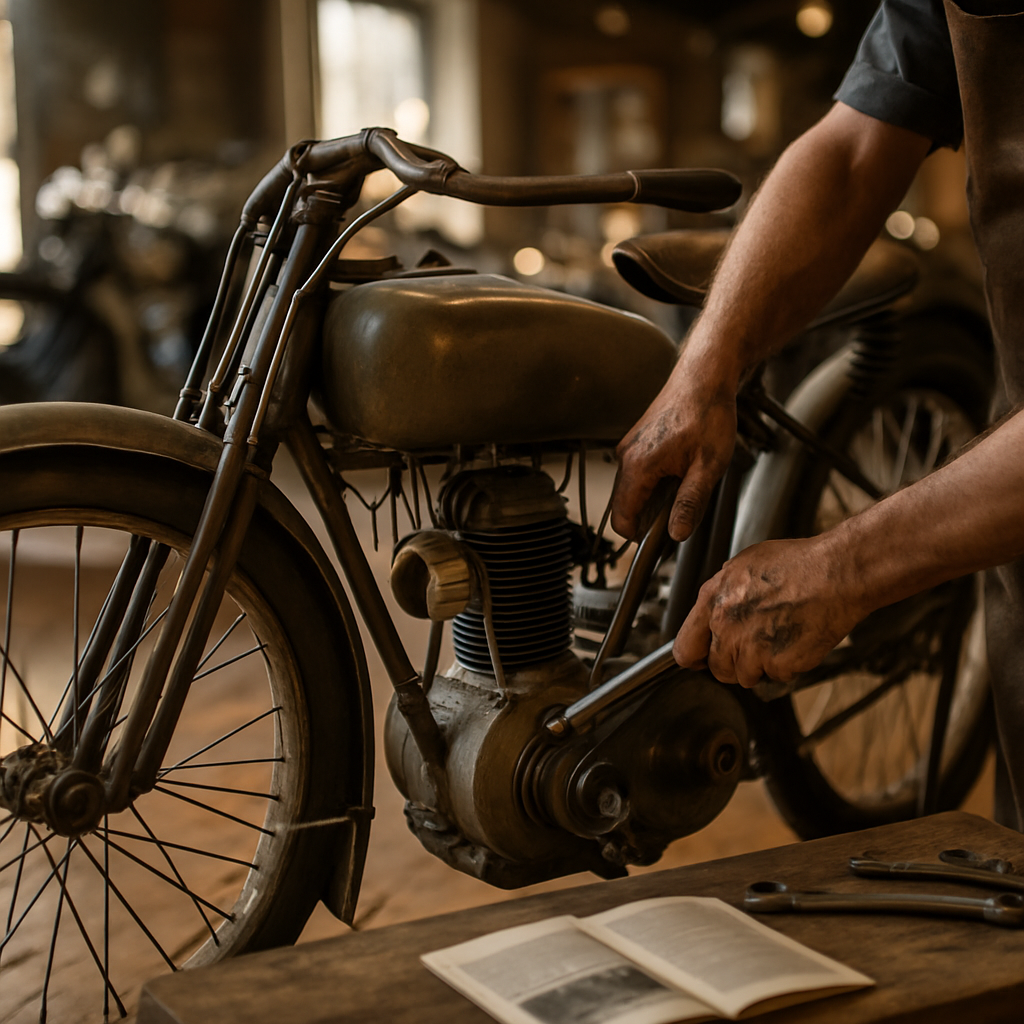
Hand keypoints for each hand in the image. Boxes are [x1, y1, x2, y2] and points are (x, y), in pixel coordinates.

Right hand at [611, 355, 736, 542]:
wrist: (705, 376)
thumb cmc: (708, 414)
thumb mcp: (708, 466)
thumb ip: (690, 503)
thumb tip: (676, 535)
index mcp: (638, 466)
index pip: (621, 519)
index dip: (638, 537)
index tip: (660, 542)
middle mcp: (626, 456)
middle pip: (625, 506)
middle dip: (648, 517)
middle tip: (683, 511)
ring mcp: (628, 447)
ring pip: (631, 489)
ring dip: (653, 497)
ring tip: (686, 484)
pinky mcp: (635, 440)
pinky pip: (636, 473)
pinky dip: (653, 481)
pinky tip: (680, 469)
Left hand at [673, 537, 862, 686]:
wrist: (836, 573)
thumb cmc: (797, 564)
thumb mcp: (744, 563)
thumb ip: (722, 590)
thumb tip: (713, 606)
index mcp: (712, 600)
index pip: (684, 649)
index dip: (695, 657)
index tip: (703, 658)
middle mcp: (726, 626)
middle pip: (717, 669)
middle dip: (733, 662)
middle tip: (756, 644)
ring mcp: (752, 648)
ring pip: (746, 676)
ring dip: (761, 665)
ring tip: (780, 636)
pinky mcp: (779, 664)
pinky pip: (776, 676)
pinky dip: (787, 665)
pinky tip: (796, 640)